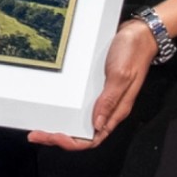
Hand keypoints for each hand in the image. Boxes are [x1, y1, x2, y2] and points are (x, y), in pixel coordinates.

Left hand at [30, 17, 157, 149]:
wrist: (139, 34)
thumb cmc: (133, 52)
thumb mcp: (121, 75)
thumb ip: (109, 100)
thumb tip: (96, 125)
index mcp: (117, 111)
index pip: (94, 138)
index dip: (73, 142)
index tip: (54, 137)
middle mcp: (109, 109)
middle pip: (83, 133)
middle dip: (59, 137)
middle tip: (37, 134)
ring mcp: (103, 99)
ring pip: (80, 121)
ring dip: (61, 126)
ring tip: (41, 126)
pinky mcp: (97, 88)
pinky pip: (80, 105)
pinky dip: (66, 109)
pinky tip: (54, 106)